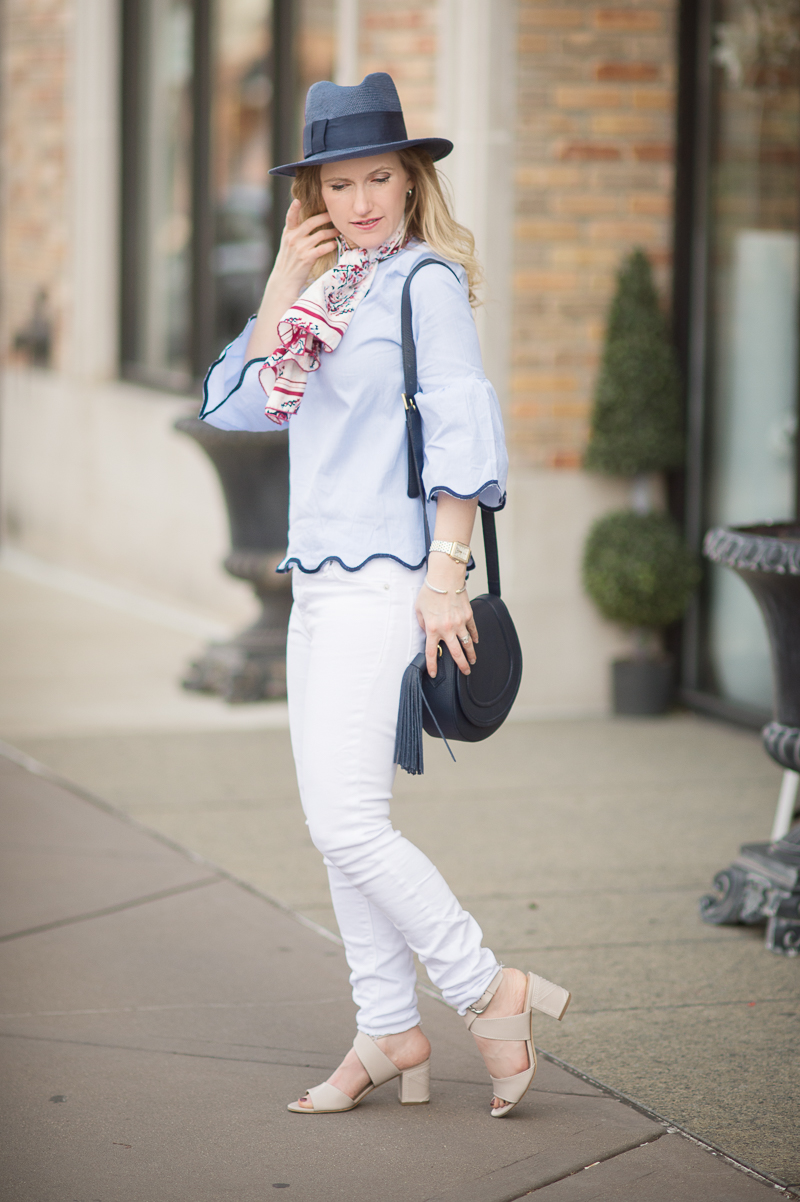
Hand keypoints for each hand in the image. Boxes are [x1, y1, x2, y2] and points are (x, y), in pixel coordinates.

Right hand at [269, 198, 337, 299]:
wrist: (285, 280)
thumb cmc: (288, 261)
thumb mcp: (287, 244)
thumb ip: (295, 232)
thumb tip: (309, 222)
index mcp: (288, 233)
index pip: (290, 218)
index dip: (293, 209)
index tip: (298, 201)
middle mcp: (293, 239)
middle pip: (311, 222)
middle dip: (324, 217)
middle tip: (333, 214)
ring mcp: (300, 248)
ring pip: (320, 235)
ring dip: (332, 232)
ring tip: (338, 231)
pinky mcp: (307, 258)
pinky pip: (323, 248)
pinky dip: (331, 245)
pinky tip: (335, 244)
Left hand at [415, 563, 478, 678]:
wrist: (445, 577)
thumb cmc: (431, 591)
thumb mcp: (419, 609)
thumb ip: (422, 623)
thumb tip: (427, 631)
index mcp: (433, 629)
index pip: (432, 653)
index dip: (433, 666)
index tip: (434, 673)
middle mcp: (447, 628)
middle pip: (456, 653)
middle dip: (461, 665)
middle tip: (465, 671)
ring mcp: (460, 623)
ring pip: (467, 643)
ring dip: (471, 654)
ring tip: (472, 661)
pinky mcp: (468, 615)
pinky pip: (473, 630)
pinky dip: (475, 637)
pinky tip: (475, 642)